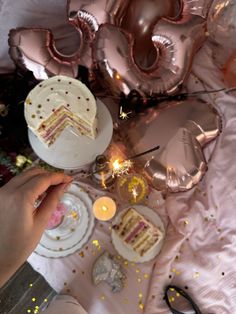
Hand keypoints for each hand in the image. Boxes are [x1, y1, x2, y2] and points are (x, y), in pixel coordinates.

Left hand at [0, 167, 71, 286]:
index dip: (58, 177)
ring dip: (39, 178)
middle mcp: (7, 191)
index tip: (69, 179)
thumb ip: (53, 200)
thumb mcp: (40, 223)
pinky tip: (38, 193)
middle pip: (33, 172)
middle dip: (49, 175)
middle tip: (62, 184)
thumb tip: (64, 186)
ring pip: (24, 176)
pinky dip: (29, 184)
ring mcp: (0, 193)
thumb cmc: (19, 246)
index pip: (43, 179)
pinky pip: (16, 183)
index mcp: (20, 198)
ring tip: (52, 189)